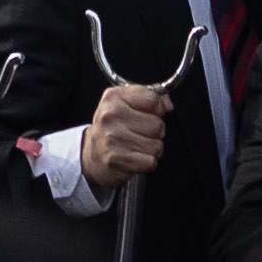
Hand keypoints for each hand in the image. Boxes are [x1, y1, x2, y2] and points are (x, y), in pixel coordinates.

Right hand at [80, 76, 167, 193]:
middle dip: (154, 133)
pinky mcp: (116, 159)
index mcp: (114, 98)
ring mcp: (112, 138)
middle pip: (157, 125)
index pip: (153, 100)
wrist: (93, 156)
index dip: (157, 110)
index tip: (149, 114)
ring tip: (136, 146)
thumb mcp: (126, 105)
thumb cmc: (112, 129)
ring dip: (151, 149)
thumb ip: (151, 99)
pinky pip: (151, 162)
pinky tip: (134, 158)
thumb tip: (167, 105)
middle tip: (139, 134)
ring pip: (156, 145)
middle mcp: (111, 116)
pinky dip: (147, 163)